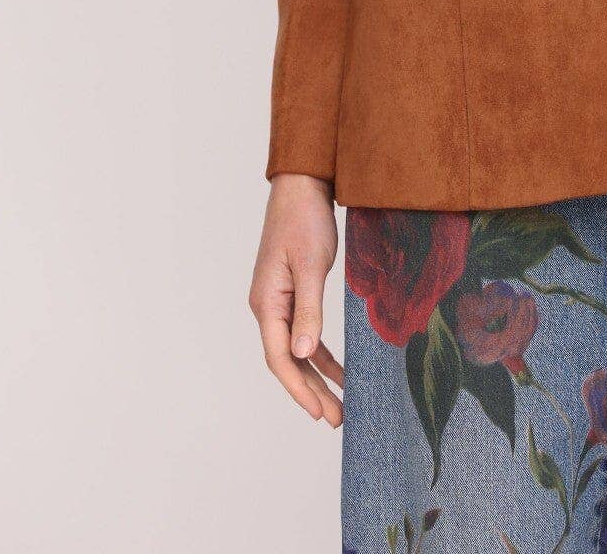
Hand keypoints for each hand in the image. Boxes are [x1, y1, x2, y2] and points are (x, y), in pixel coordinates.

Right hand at [249, 173, 344, 423]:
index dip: (298, 389)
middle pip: (287, 361)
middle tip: (336, 419)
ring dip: (317, 377)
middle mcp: (268, 307)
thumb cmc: (305, 220)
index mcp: (267, 303)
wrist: (302, 187)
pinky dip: (320, 353)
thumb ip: (308, 309)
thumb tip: (303, 353)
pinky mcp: (292, 294)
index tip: (319, 412)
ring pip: (296, 350)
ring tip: (340, 404)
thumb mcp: (312, 265)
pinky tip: (339, 369)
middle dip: (311, 392)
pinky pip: (304, 333)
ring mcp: (279, 301)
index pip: (279, 358)